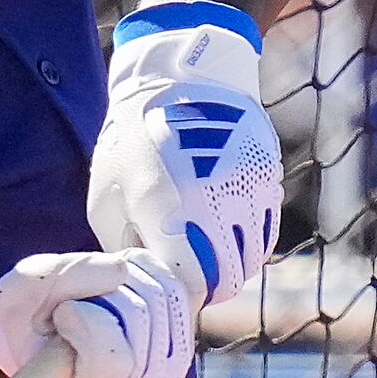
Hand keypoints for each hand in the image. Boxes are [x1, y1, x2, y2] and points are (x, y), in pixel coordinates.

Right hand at [0, 250, 193, 377]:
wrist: (56, 329)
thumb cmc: (32, 320)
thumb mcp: (16, 297)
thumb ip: (49, 280)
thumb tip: (121, 270)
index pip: (111, 361)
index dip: (82, 318)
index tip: (61, 314)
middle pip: (139, 317)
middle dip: (102, 290)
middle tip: (80, 300)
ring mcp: (164, 375)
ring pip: (162, 296)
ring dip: (124, 277)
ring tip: (99, 294)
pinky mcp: (184, 341)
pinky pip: (178, 286)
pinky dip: (146, 271)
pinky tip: (122, 286)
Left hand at [86, 9, 281, 307]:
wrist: (179, 80)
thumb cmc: (132, 143)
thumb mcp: (109, 199)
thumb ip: (130, 248)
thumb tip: (149, 285)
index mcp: (170, 207)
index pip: (193, 285)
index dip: (182, 297)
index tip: (171, 292)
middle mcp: (216, 199)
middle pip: (228, 278)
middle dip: (208, 285)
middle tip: (190, 278)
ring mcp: (248, 186)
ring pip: (251, 257)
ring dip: (230, 264)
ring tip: (207, 252)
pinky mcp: (267, 176)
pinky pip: (265, 230)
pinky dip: (247, 239)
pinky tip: (225, 227)